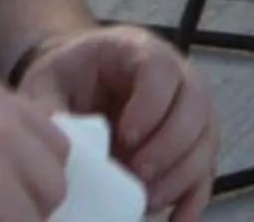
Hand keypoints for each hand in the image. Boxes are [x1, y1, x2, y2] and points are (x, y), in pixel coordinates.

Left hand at [17, 25, 219, 221]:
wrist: (81, 82)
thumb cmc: (67, 79)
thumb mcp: (48, 83)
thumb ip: (47, 108)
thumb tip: (53, 146)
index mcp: (139, 52)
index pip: (162, 70)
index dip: (151, 105)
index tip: (124, 137)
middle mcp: (177, 78)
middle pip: (195, 105)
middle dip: (169, 146)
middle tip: (136, 174)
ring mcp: (190, 112)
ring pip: (206, 141)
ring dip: (181, 176)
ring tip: (145, 201)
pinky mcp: (191, 147)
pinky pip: (205, 173)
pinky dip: (194, 201)